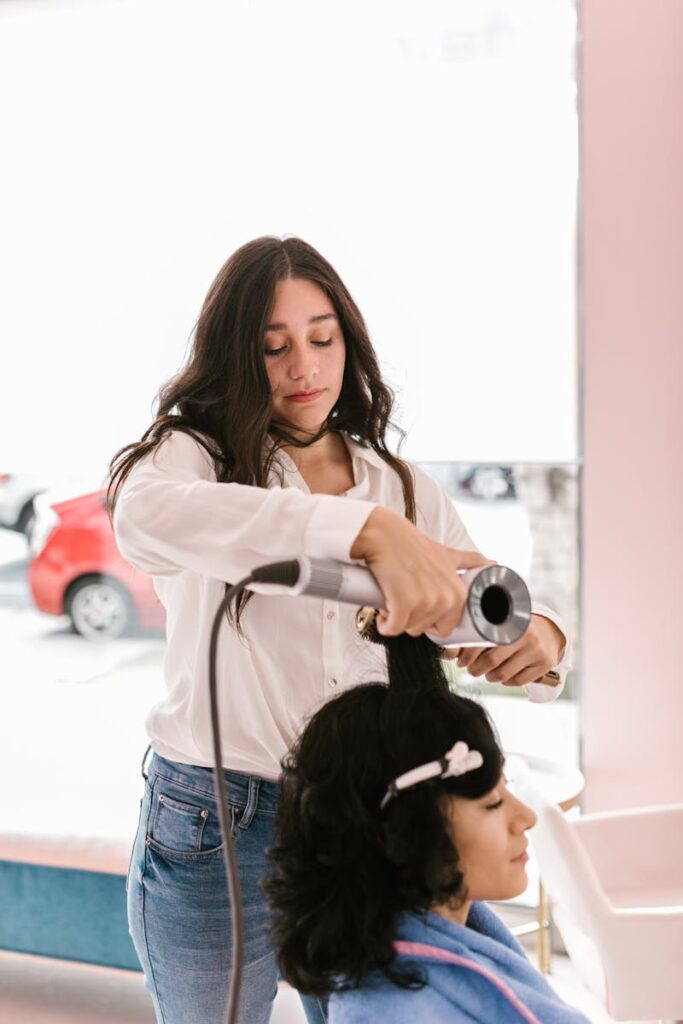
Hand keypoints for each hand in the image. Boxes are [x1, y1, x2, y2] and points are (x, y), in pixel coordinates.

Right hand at [350, 507, 493, 638]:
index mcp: (458, 593)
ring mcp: (426, 602)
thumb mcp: (448, 554)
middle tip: (402, 597)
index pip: (445, 628)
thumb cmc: (411, 545)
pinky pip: (392, 629)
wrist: (384, 535)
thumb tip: (493, 563)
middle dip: (410, 619)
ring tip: (393, 597)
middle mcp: (446, 599)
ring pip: (407, 629)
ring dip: (395, 620)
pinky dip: (384, 625)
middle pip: (423, 629)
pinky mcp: (404, 604)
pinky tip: (383, 612)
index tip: (418, 608)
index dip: (428, 622)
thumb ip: (470, 561)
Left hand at [454, 615, 565, 686]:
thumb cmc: (517, 629)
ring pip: (504, 674)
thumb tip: (455, 650)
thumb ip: (483, 633)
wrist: (550, 630)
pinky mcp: (545, 664)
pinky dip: (507, 681)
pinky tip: (504, 675)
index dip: (469, 654)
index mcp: (510, 621)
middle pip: (491, 661)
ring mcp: (536, 650)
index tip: (461, 662)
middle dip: (476, 669)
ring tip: (488, 673)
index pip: (483, 641)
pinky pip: (519, 681)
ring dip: (490, 677)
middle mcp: (525, 635)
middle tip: (472, 670)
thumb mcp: (502, 623)